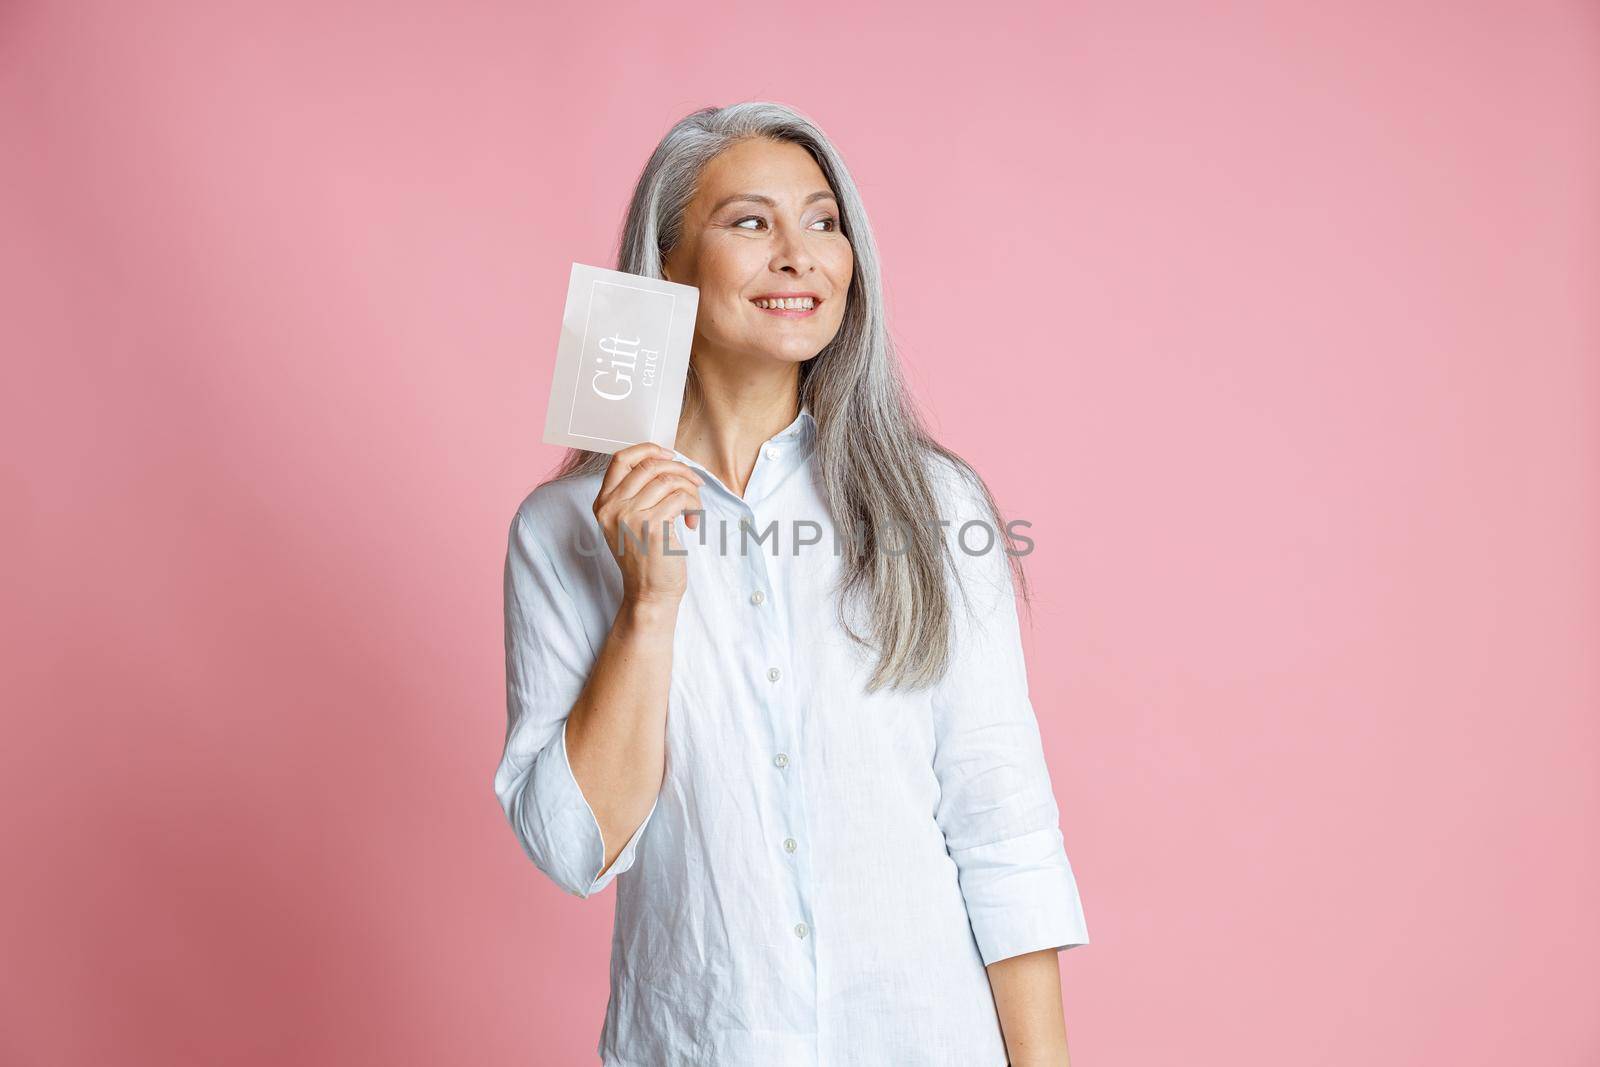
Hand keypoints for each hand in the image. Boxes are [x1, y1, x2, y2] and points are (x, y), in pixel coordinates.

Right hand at [592, 442, 704, 606]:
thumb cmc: (645, 559)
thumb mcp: (628, 523)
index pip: (620, 459)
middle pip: (650, 465)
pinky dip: (694, 506)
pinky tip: (692, 522)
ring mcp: (630, 517)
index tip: (669, 455)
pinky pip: (680, 498)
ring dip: (690, 490)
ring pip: (669, 480)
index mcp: (603, 503)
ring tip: (694, 508)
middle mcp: (612, 508)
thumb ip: (636, 494)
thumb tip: (665, 462)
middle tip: (695, 483)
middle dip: (680, 469)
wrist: (649, 594)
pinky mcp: (652, 527)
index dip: (648, 449)